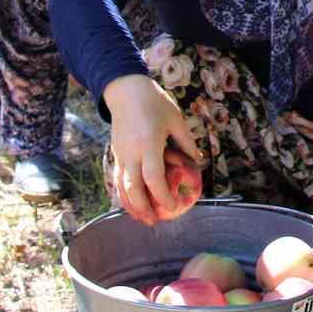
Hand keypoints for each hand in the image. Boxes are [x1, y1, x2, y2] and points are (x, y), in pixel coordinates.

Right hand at [102, 74, 202, 225]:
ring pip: (121, 187)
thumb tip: (197, 161)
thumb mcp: (176, 119)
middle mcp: (131, 153)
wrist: (125, 90)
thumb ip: (186, 143)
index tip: (174, 206)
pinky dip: (123, 194)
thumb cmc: (154, 102)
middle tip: (156, 221)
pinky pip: (117, 179)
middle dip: (143, 208)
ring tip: (142, 218)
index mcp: (149, 144)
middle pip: (133, 188)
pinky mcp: (115, 153)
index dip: (163, 196)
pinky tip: (132, 202)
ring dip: (131, 205)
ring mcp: (120, 154)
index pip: (154, 178)